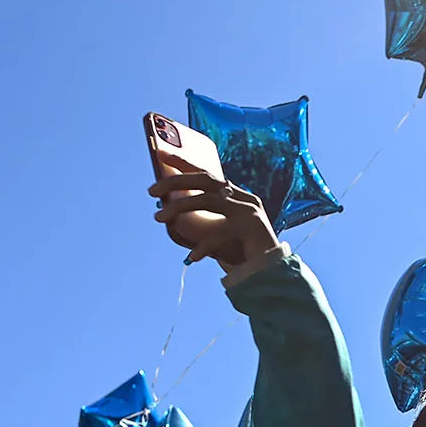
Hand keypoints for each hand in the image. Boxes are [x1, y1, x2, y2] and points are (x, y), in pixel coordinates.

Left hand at [148, 172, 279, 271]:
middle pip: (206, 180)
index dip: (184, 163)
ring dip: (180, 206)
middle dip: (176, 181)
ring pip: (209, 200)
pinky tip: (192, 257)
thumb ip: (202, 221)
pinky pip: (221, 233)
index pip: (208, 174)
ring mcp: (250, 211)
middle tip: (152, 190)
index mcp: (237, 197)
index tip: (160, 154)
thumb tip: (168, 213)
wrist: (274, 272)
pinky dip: (204, 245)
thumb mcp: (219, 232)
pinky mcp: (252, 228)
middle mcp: (244, 199)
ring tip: (158, 217)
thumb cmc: (244, 253)